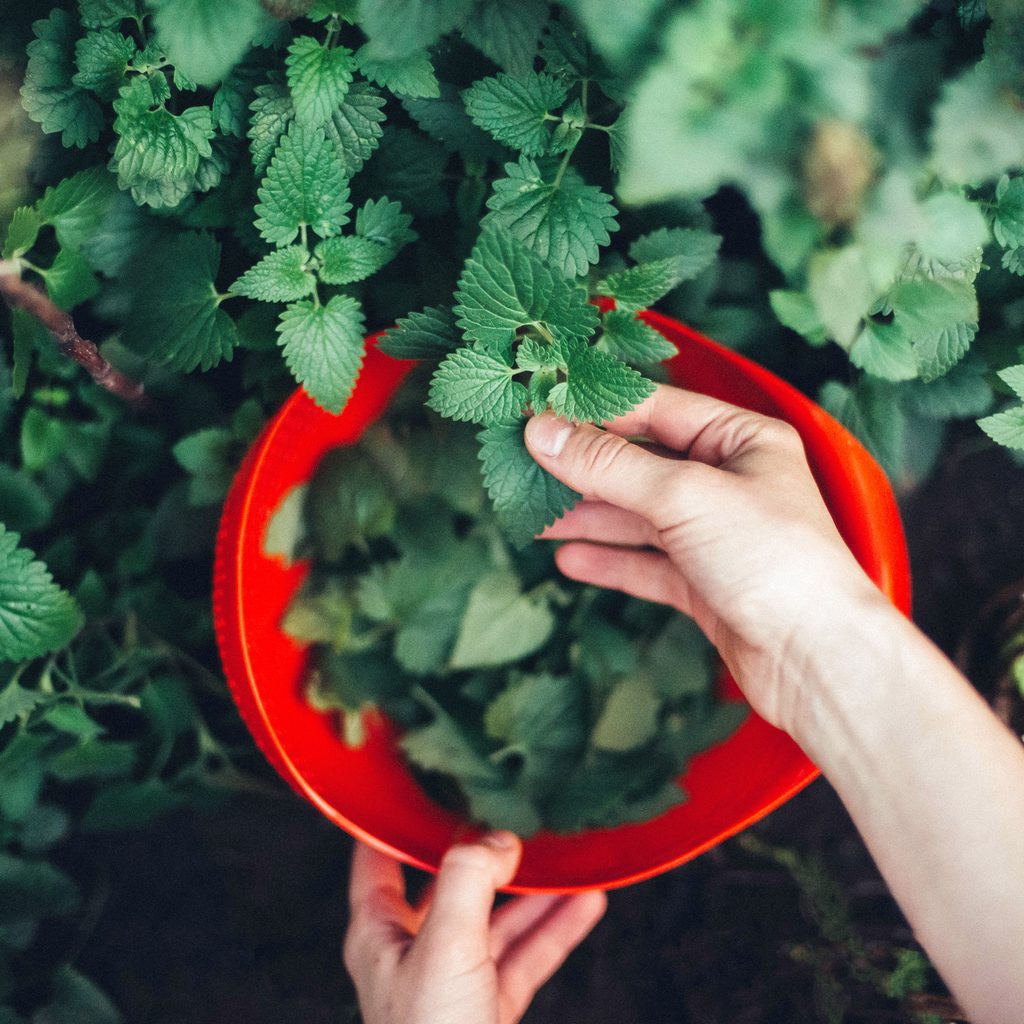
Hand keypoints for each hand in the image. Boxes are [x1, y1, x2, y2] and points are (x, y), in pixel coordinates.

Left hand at [343, 833, 606, 1023]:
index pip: (378, 857)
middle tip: (515, 813)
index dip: (398, 818)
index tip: (428, 780)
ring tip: (567, 855)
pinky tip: (586, 903)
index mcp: (379, 934)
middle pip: (451, 884)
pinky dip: (555, 930)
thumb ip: (469, 881)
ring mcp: (453, 981)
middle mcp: (412, 953)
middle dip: (485, 851)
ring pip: (497, 920)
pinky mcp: (488, 1008)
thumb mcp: (445, 947)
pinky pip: (526, 957)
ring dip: (534, 890)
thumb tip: (497, 839)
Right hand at [524, 384, 891, 732]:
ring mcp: (717, 536)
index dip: (594, 412)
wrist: (816, 659)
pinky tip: (570, 560)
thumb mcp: (683, 496)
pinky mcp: (706, 585)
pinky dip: (610, 561)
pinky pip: (647, 564)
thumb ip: (608, 465)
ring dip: (588, 518)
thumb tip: (542, 432)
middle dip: (584, 470)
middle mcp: (731, 483)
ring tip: (534, 518)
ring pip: (638, 518)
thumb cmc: (774, 560)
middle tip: (525, 467)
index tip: (538, 413)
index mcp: (742, 441)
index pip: (655, 410)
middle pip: (641, 466)